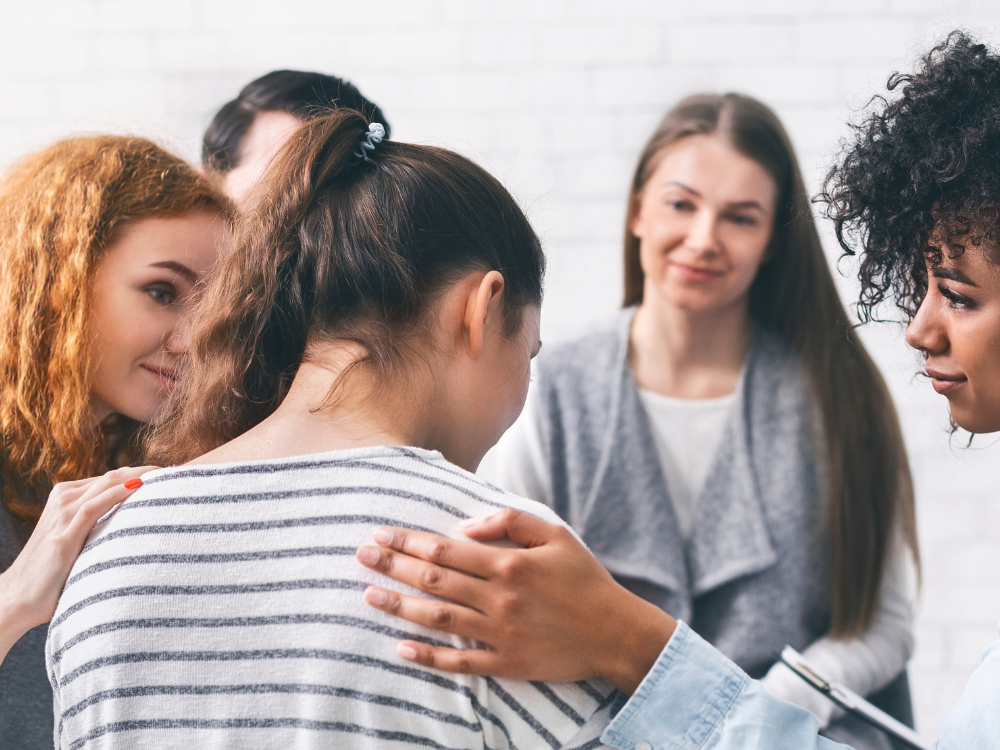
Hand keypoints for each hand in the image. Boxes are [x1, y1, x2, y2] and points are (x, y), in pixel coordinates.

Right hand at [0, 466, 154, 657]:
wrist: (16, 598)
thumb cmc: (50, 574)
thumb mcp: (77, 541)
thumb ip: (98, 526)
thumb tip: (135, 525)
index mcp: (66, 497)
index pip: (111, 478)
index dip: (141, 474)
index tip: (169, 475)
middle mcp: (63, 498)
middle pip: (113, 476)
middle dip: (146, 471)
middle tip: (176, 472)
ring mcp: (62, 514)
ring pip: (107, 484)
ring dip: (140, 477)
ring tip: (168, 475)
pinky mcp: (64, 534)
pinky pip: (95, 505)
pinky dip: (120, 493)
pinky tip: (141, 487)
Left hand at [356, 508, 675, 693]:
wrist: (615, 632)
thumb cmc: (584, 578)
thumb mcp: (555, 535)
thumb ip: (510, 521)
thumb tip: (466, 526)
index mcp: (508, 564)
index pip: (445, 550)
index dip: (408, 542)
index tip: (381, 534)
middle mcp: (498, 598)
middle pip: (434, 581)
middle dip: (393, 567)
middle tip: (361, 556)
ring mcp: (500, 633)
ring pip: (438, 619)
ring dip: (400, 607)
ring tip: (368, 596)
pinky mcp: (506, 663)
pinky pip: (460, 662)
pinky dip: (428, 657)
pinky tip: (401, 648)